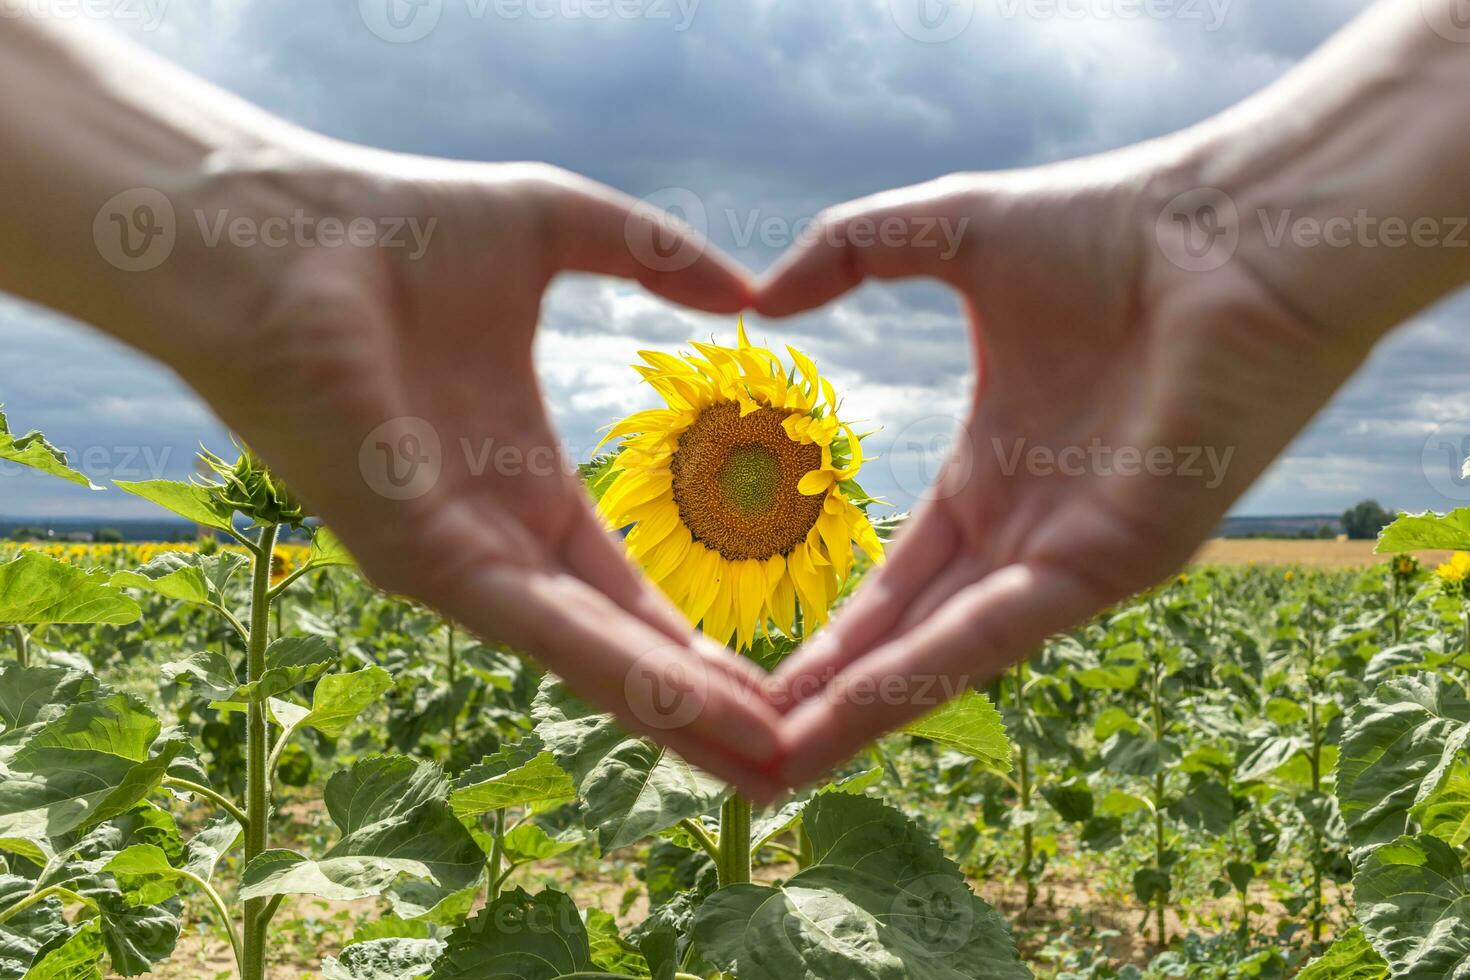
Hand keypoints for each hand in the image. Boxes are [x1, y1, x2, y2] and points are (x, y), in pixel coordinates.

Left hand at [160, 154, 789, 798]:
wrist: (276, 229)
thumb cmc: (395, 225)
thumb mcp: (556, 226)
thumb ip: (654, 255)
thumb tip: (744, 286)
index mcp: (522, 485)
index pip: (622, 590)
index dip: (691, 641)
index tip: (764, 684)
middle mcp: (493, 541)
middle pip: (617, 647)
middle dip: (700, 707)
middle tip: (785, 762)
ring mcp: (456, 561)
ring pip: (587, 657)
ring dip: (679, 714)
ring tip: (765, 763)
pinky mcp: (422, 559)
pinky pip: (540, 628)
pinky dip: (620, 674)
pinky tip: (695, 708)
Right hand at [755, 159, 1379, 788]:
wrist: (1234, 228)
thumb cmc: (1114, 225)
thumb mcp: (948, 230)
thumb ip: (849, 250)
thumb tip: (762, 294)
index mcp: (996, 475)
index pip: (901, 580)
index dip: (838, 633)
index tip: (769, 677)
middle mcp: (1030, 533)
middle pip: (914, 638)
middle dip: (835, 698)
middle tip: (753, 753)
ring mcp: (1071, 556)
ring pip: (949, 654)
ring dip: (864, 713)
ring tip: (780, 766)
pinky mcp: (1113, 562)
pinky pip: (997, 630)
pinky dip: (919, 676)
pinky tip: (846, 714)